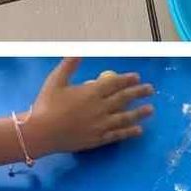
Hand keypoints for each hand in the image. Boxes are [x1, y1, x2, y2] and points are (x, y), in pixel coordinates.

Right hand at [25, 60, 153, 156]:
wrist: (39, 133)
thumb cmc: (45, 106)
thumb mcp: (55, 81)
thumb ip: (69, 66)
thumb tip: (78, 51)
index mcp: (91, 92)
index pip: (115, 83)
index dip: (127, 79)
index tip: (137, 77)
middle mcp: (100, 107)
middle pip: (124, 98)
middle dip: (139, 93)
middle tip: (151, 89)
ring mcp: (100, 124)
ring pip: (125, 117)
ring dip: (139, 112)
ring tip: (151, 109)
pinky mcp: (97, 139)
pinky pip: (117, 135)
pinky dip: (129, 132)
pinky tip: (139, 130)